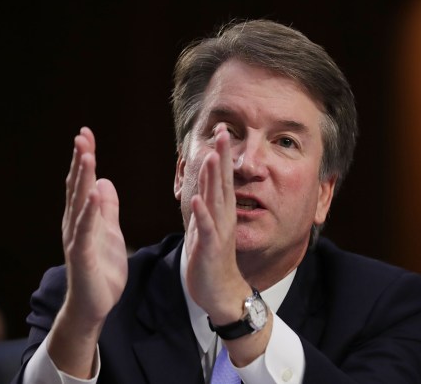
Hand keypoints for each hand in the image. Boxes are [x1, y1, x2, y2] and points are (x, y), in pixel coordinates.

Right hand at [61, 126, 127, 322]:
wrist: (94, 305)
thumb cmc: (100, 269)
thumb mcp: (110, 232)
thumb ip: (107, 208)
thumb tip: (104, 181)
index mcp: (83, 217)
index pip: (83, 182)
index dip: (85, 157)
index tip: (86, 134)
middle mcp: (75, 223)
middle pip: (77, 187)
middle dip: (80, 160)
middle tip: (82, 136)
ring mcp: (76, 239)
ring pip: (79, 204)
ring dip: (82, 179)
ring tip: (86, 156)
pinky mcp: (82, 256)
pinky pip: (85, 230)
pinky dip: (89, 211)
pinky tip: (93, 194)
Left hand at [185, 123, 249, 323]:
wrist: (221, 292)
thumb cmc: (212, 256)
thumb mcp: (209, 224)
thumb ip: (208, 203)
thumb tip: (203, 183)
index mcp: (221, 210)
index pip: (221, 176)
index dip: (221, 152)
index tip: (221, 128)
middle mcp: (222, 216)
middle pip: (222, 181)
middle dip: (222, 155)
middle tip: (224, 130)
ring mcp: (217, 231)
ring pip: (215, 200)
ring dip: (213, 178)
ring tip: (212, 156)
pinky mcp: (210, 247)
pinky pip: (205, 229)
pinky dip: (201, 214)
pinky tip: (197, 199)